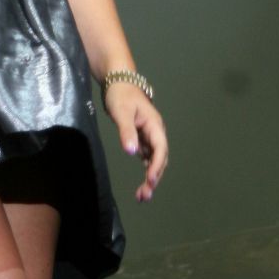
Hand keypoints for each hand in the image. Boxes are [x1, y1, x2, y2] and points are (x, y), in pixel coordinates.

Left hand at [104, 83, 167, 202]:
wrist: (118, 83)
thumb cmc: (121, 95)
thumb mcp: (122, 112)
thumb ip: (126, 131)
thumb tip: (132, 152)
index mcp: (154, 125)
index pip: (160, 149)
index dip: (157, 166)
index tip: (150, 181)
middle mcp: (155, 132)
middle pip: (159, 158)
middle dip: (154, 177)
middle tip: (144, 196)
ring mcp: (149, 136)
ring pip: (154, 160)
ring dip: (151, 177)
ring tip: (142, 196)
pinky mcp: (142, 137)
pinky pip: (147, 157)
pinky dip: (145, 170)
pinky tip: (142, 183)